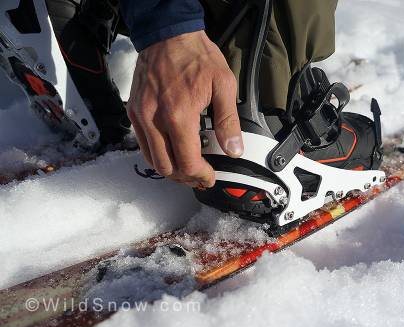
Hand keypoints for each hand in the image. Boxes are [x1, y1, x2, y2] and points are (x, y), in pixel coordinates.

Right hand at [127, 30, 242, 187]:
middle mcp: (155, 119)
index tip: (210, 177)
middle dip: (186, 177)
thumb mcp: (223, 85)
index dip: (201, 176)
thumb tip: (233, 148)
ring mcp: (141, 116)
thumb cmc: (195, 56)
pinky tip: (171, 151)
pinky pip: (142, 143)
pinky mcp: (134, 111)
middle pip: (166, 167)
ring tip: (187, 169)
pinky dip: (157, 154)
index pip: (187, 162)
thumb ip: (228, 121)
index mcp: (179, 115)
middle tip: (200, 176)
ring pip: (151, 159)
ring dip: (170, 169)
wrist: (168, 34)